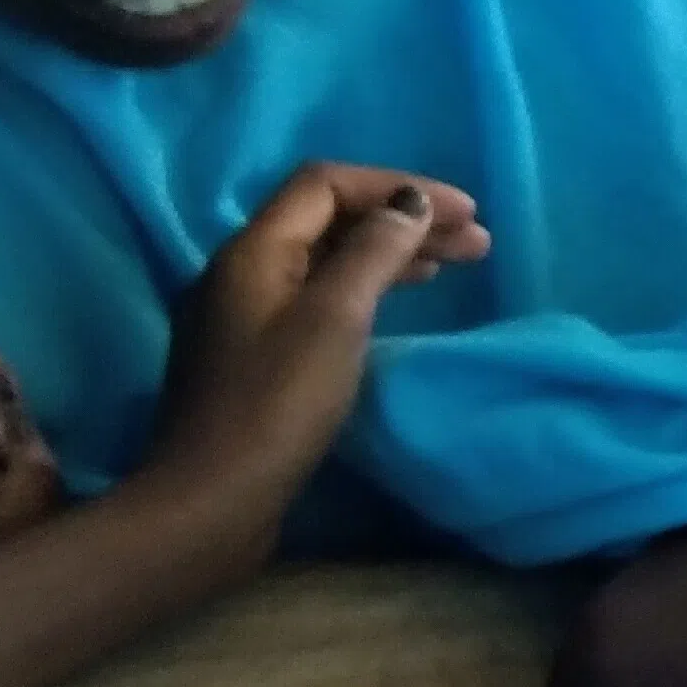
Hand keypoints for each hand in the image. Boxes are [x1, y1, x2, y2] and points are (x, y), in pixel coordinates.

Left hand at [147, 166, 487, 527]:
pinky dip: (362, 289)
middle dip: (402, 221)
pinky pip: (314, 297)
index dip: (398, 186)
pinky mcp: (251, 357)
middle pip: (327, 220)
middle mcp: (239, 272)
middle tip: (476, 244)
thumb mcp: (335, 319)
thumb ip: (374, 252)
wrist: (210, 502)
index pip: (326, 184)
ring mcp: (241, 316)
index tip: (464, 214)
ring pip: (322, 260)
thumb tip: (408, 204)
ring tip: (448, 269)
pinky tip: (390, 310)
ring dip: (388, 255)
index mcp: (252, 251)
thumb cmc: (277, 406)